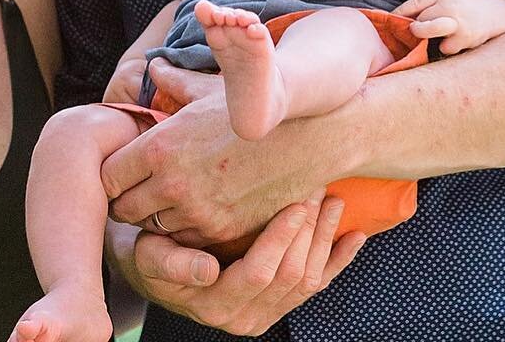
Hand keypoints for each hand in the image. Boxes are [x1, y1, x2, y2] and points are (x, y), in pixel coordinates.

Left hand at [101, 59, 337, 244]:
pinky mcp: (221, 232)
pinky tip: (194, 208)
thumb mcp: (208, 90)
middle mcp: (173, 183)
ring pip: (153, 230)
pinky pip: (185, 241)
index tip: (120, 168)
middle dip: (126, 200)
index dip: (110, 173)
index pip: (107, 176)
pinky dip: (184, 230)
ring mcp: (198, 213)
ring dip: (155, 217)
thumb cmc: (250, 108)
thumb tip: (153, 65)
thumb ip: (173, 82)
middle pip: (122, 210)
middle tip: (136, 188)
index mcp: (162, 146)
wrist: (304, 137)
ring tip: (167, 197)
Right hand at [113, 194, 364, 333]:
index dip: (281, 238)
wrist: (154, 265)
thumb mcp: (149, 256)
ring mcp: (265, 314)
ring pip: (307, 279)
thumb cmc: (149, 251)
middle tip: (317, 186)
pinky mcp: (279, 304)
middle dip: (307, 231)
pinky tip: (355, 236)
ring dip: (324, 240)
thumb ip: (174, 263)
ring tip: (333, 199)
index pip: (259, 273)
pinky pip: (316, 286)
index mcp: (216, 305)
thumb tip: (207, 271)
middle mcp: (244, 318)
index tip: (296, 202)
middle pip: (289, 275)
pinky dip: (339, 261)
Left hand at [393, 0, 504, 54]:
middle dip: (414, 27)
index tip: (389, 20)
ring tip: (426, 37)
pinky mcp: (465, 38)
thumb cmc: (462, 6)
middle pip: (421, 18)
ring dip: (423, 35)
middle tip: (414, 31)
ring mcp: (458, 22)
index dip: (400, 12)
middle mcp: (449, 5)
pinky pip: (445, 47)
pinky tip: (453, 43)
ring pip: (429, 30)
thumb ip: (427, 5)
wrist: (494, 14)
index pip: (416, 1)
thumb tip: (399, 17)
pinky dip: (446, 47)